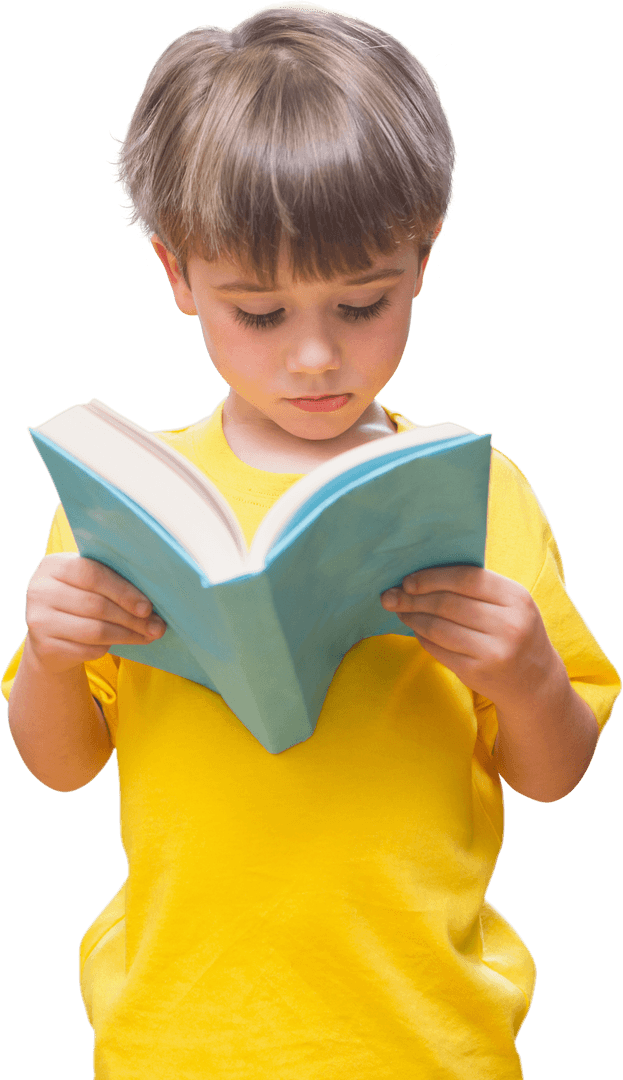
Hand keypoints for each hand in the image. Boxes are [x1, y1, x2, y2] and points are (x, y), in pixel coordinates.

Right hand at [25, 553, 165, 674]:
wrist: (48, 635)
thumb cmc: (79, 600)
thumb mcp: (88, 583)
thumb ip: (113, 580)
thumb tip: (152, 602)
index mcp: (54, 565)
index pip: (92, 574)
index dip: (123, 591)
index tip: (148, 607)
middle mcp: (40, 591)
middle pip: (96, 605)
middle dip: (132, 618)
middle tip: (157, 626)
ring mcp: (38, 620)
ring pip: (95, 631)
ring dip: (128, 635)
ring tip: (148, 636)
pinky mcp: (43, 647)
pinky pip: (88, 649)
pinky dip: (110, 647)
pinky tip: (123, 643)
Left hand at [380, 565, 559, 708]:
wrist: (534, 681)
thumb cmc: (514, 631)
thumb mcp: (510, 604)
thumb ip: (477, 587)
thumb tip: (422, 576)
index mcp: (516, 598)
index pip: (466, 579)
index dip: (432, 578)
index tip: (408, 580)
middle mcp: (509, 624)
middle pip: (448, 604)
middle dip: (413, 598)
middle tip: (391, 596)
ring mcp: (493, 651)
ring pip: (439, 628)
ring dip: (413, 617)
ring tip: (399, 611)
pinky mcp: (477, 672)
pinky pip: (438, 649)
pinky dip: (422, 637)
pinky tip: (414, 629)